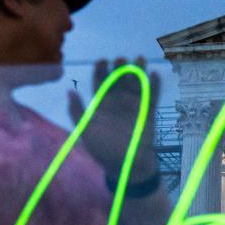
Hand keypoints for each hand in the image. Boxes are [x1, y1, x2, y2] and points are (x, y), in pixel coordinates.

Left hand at [68, 57, 160, 180]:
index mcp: (102, 104)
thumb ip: (76, 111)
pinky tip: (155, 74)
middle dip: (120, 67)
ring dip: (138, 71)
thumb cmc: (102, 148)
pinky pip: (152, 96)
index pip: (100, 82)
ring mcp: (134, 106)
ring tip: (139, 59)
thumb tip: (70, 90)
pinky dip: (154, 85)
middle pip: (119, 79)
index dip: (101, 70)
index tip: (102, 61)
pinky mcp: (148, 112)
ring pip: (136, 83)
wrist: (125, 165)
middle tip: (121, 59)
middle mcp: (118, 101)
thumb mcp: (84, 130)